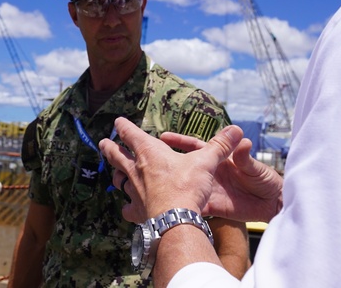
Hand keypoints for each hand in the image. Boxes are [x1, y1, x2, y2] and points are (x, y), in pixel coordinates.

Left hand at [98, 117, 244, 222]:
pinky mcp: (136, 210)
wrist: (176, 219)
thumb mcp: (206, 162)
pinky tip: (129, 209)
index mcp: (148, 151)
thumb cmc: (187, 186)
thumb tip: (237, 129)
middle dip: (109, 147)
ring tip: (116, 175)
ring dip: (116, 175)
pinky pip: (127, 208)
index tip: (118, 122)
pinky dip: (127, 207)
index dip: (123, 126)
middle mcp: (136, 168)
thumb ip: (219, 145)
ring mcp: (133, 190)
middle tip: (103, 143)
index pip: (129, 133)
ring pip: (118, 180)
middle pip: (115, 154)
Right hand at [161, 130, 282, 222]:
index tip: (164, 137)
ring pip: (188, 186)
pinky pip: (196, 205)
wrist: (273, 205)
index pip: (197, 147)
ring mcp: (211, 189)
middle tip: (151, 159)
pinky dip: (186, 205)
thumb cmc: (266, 180)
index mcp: (220, 159)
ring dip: (175, 185)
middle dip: (170, 163)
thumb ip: (245, 158)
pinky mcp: (214, 206)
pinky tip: (172, 206)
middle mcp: (212, 173)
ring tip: (155, 184)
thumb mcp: (255, 167)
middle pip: (187, 166)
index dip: (181, 141)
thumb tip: (243, 142)